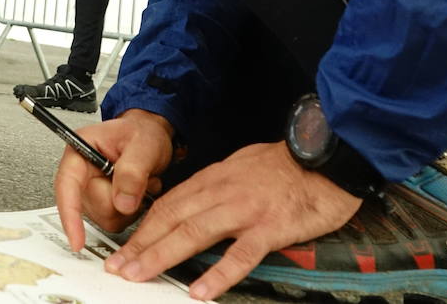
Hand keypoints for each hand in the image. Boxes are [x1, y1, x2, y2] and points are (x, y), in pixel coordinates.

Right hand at [54, 109, 174, 250]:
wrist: (152, 135)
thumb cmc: (142, 132)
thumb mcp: (143, 145)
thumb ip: (132, 172)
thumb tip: (122, 203)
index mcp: (81, 150)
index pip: (67, 185)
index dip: (70, 214)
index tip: (76, 240)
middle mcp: (80, 172)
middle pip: (92, 207)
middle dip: (120, 200)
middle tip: (139, 179)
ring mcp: (91, 190)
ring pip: (106, 217)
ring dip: (129, 206)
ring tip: (139, 183)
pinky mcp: (102, 203)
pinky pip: (116, 221)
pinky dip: (132, 211)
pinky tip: (138, 192)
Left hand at [102, 142, 361, 299]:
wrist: (328, 155)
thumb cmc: (288, 165)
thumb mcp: (242, 167)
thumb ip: (217, 187)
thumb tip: (194, 204)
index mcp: (215, 178)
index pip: (169, 204)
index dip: (142, 227)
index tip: (124, 247)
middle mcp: (223, 192)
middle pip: (172, 219)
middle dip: (141, 244)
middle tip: (117, 266)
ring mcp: (246, 210)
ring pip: (194, 233)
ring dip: (162, 255)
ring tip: (140, 275)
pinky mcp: (271, 227)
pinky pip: (240, 254)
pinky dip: (218, 273)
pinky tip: (200, 290)